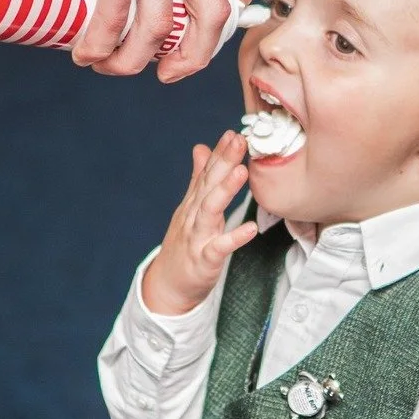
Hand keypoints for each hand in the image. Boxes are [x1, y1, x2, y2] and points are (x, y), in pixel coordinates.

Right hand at [0, 0, 265, 80]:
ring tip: (104, 65)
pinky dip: (100, 46)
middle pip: (214, 9)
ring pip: (160, 25)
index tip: (222, 20)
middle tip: (167, 74)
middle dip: (195, 56)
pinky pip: (119, 16)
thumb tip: (135, 15)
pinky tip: (85, 53)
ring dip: (131, 60)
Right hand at [142, 132, 257, 315]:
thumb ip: (197, 179)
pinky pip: (219, 249)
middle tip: (240, 141)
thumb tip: (201, 148)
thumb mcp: (190, 209)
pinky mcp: (204, 260)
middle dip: (224, 162)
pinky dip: (234, 238)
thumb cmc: (184, 244)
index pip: (206, 173)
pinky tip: (250, 229)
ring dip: (225, 191)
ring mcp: (197, 238)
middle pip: (208, 185)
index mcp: (193, 203)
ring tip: (242, 172)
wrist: (168, 285)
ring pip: (210, 211)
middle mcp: (194, 216)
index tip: (234, 133)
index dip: (220, 153)